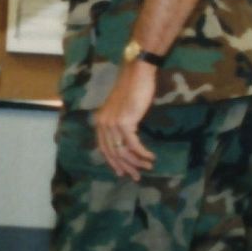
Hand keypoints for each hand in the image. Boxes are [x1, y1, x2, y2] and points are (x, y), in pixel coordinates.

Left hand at [92, 62, 158, 180]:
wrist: (137, 74)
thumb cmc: (132, 89)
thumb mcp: (121, 109)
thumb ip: (119, 124)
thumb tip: (126, 141)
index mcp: (100, 121)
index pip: (104, 148)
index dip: (113, 162)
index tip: (122, 172)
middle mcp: (103, 124)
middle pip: (113, 153)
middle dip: (126, 167)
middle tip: (136, 177)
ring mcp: (113, 124)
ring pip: (123, 151)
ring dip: (137, 162)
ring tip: (148, 167)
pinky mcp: (125, 123)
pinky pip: (133, 145)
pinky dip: (143, 153)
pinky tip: (151, 157)